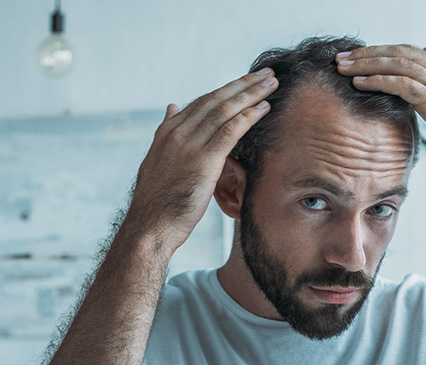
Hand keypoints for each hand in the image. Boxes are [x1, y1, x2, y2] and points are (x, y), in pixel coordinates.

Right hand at [124, 68, 278, 253]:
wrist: (150, 226)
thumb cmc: (158, 202)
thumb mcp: (159, 162)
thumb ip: (168, 133)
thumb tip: (172, 107)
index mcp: (167, 132)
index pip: (202, 103)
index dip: (227, 90)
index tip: (246, 81)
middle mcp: (177, 132)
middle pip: (215, 100)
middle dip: (243, 85)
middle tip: (267, 74)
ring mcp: (189, 145)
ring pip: (225, 110)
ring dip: (251, 94)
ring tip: (272, 84)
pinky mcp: (203, 160)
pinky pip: (230, 131)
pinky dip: (249, 116)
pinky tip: (264, 108)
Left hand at [335, 45, 425, 191]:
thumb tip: (412, 85)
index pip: (408, 51)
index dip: (379, 52)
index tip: (356, 57)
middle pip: (400, 53)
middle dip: (368, 54)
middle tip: (342, 58)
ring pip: (398, 65)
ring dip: (367, 65)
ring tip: (344, 69)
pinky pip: (402, 85)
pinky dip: (377, 81)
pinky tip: (359, 84)